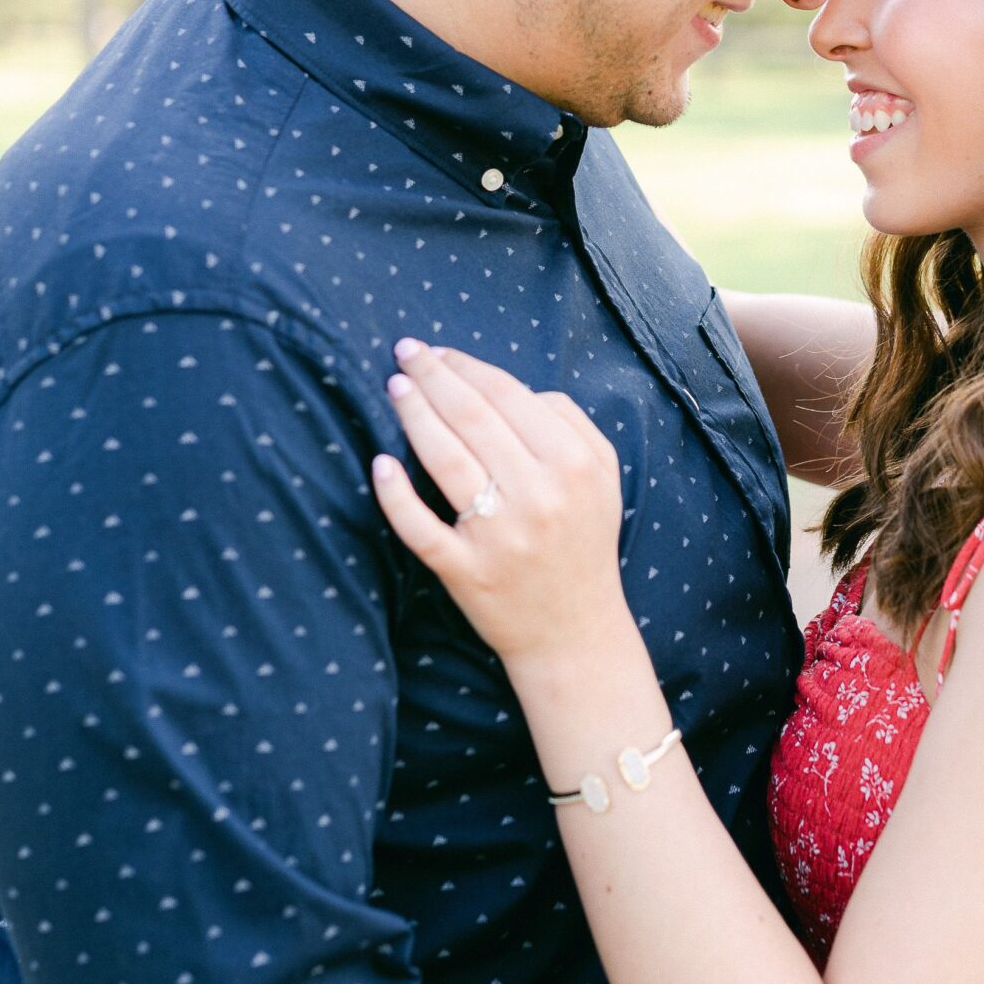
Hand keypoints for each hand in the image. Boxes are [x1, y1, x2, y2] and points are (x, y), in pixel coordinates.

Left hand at [373, 341, 630, 674]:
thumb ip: (571, 421)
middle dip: (433, 376)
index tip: (439, 351)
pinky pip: (420, 527)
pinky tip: (381, 464)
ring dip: (413, 414)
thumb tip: (516, 387)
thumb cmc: (582, 542)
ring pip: (445, 459)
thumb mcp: (603, 476)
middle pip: (472, 418)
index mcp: (573, 464)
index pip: (509, 395)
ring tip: (395, 387)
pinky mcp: (466, 572)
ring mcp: (499, 536)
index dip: (467, 366)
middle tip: (405, 352)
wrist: (576, 632)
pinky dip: (396, 495)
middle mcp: (538, 495)